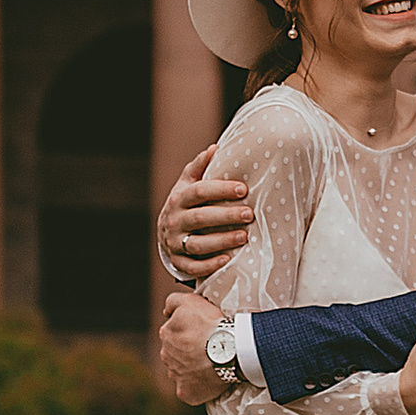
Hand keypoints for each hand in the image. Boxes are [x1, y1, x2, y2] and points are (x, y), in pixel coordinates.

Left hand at [156, 287, 232, 401]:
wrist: (230, 350)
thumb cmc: (211, 324)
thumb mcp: (190, 300)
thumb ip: (172, 301)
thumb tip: (165, 312)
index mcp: (165, 334)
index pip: (174, 332)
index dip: (189, 331)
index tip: (203, 331)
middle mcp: (166, 355)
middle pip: (176, 352)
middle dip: (188, 350)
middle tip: (209, 347)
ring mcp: (175, 375)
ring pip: (182, 371)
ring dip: (192, 367)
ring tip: (211, 363)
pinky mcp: (185, 392)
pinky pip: (188, 390)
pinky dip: (196, 387)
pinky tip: (209, 379)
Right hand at [158, 147, 253, 284]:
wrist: (165, 232)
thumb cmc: (185, 204)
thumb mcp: (187, 184)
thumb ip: (199, 166)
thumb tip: (215, 147)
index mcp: (179, 198)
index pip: (199, 192)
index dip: (221, 189)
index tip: (243, 189)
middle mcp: (174, 220)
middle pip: (200, 218)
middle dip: (226, 216)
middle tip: (250, 214)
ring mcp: (174, 243)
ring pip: (197, 244)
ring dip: (222, 240)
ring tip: (244, 237)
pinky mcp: (178, 262)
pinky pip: (193, 267)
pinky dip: (210, 264)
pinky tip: (228, 260)